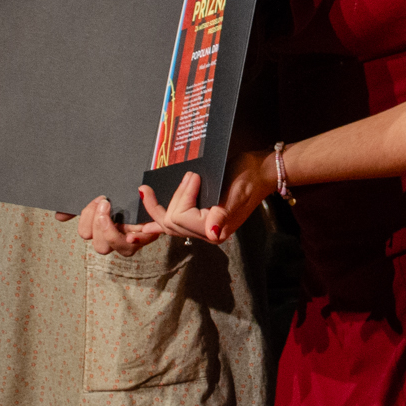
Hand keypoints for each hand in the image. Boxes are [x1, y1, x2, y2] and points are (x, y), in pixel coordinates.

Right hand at [62, 197, 165, 256]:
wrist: (149, 183)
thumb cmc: (123, 190)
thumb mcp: (100, 194)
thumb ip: (81, 207)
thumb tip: (58, 217)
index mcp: (101, 228)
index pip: (86, 234)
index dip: (87, 221)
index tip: (97, 201)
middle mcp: (117, 237)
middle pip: (100, 246)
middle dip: (98, 224)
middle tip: (104, 202)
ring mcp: (134, 239)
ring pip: (119, 247)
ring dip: (113, 229)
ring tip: (116, 209)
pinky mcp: (151, 235)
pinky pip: (142, 241)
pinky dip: (139, 235)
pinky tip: (135, 225)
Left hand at [137, 155, 276, 246]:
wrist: (260, 173)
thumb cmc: (249, 178)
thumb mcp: (236, 193)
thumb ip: (222, 213)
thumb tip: (213, 233)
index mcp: (215, 230)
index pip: (181, 217)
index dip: (183, 195)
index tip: (195, 176)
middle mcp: (207, 233)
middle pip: (171, 223)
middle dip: (168, 201)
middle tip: (180, 178)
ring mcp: (203, 227)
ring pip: (169, 225)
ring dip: (156, 210)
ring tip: (147, 192)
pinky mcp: (200, 219)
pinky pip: (175, 225)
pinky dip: (159, 223)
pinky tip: (144, 226)